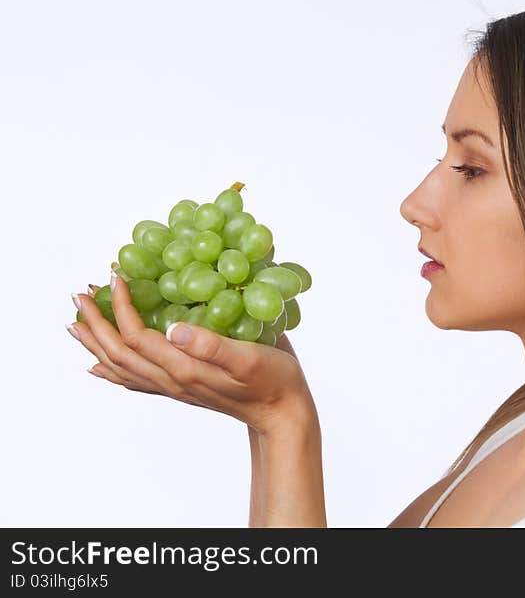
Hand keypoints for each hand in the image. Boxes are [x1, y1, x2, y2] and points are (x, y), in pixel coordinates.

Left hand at [70, 273, 317, 435]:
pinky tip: (100, 367)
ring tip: (77, 324)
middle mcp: (171, 379)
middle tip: (80, 294)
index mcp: (184, 368)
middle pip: (117, 353)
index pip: (135, 336)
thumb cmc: (272, 380)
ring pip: (121, 367)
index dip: (120, 305)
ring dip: (96, 344)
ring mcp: (174, 387)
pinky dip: (112, 371)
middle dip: (95, 322)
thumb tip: (173, 327)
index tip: (115, 276)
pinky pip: (135, 381)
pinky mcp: (182, 388)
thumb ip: (211, 345)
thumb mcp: (248, 358)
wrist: (282, 412)